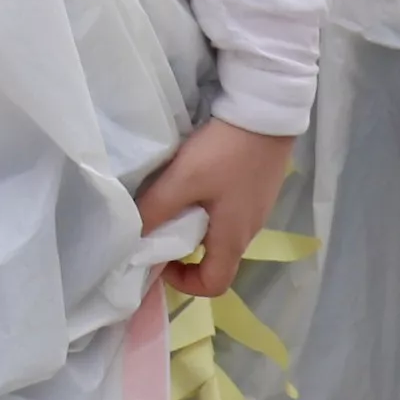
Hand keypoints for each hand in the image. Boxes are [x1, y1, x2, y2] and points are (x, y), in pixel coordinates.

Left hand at [132, 114, 295, 296]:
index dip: (185, 283)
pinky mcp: (257, 188)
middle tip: (162, 223)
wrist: (265, 114)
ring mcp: (257, 209)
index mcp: (233, 239)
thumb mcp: (183, 180)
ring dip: (196, 225)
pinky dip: (209, 206)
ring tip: (176, 198)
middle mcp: (250, 231)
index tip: (162, 260)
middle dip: (185, 249)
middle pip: (217, 259)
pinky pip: (230, 211)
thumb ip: (156, 209)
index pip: (214, 285)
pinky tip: (198, 179)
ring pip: (221, 232)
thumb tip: (134, 238)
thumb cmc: (225, 153)